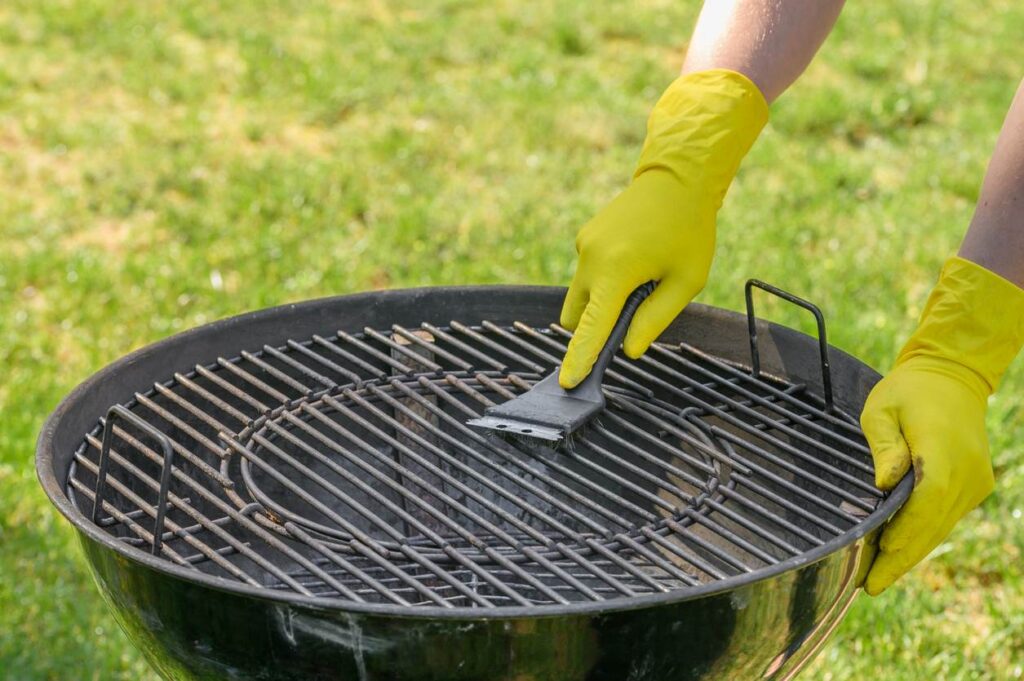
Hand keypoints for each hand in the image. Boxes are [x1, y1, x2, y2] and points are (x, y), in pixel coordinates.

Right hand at [559, 170, 714, 387]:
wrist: (677, 177)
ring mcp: (584, 245)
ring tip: (643, 277)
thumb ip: (654, 319)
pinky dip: (605, 279)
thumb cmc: (688, 229)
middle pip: (578, 315)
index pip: (592, 327)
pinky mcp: (585, 237)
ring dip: (602, 301)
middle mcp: (591, 258)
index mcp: (615, 270)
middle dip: (596, 326)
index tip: (567, 382)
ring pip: (581, 294)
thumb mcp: (685, 281)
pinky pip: (588, 272)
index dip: (580, 358)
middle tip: (635, 313)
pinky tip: (637, 259)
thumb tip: (629, 349)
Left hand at [860, 356, 992, 594]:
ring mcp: (975, 482)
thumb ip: (884, 446)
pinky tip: (898, 552)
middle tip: (869, 586)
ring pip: (940, 527)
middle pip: (932, 526)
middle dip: (900, 559)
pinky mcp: (975, 486)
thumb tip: (884, 484)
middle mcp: (966, 474)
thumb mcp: (882, 409)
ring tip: (878, 578)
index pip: (925, 503)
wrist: (952, 378)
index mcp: (942, 453)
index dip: (902, 534)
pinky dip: (922, 535)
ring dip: (911, 553)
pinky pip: (946, 518)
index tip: (879, 559)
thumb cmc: (908, 391)